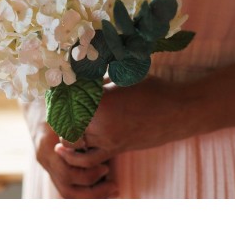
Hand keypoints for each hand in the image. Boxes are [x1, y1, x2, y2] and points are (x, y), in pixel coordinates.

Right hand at [22, 100, 118, 198]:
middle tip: (115, 185)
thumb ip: (77, 116)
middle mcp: (45, 159)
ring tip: (114, 189)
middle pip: (67, 188)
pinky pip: (67, 187)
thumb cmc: (55, 101)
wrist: (35, 105)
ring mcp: (47, 165)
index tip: (106, 167)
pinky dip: (86, 191)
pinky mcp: (52, 168)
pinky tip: (104, 188)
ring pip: (67, 191)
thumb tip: (93, 120)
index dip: (89, 174)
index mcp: (46, 145)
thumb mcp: (65, 105)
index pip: (67, 173)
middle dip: (93, 191)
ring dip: (91, 195)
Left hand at [55, 76, 194, 169]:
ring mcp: (108, 141)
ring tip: (62, 123)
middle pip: (66, 122)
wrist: (178, 111)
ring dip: (65, 133)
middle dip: (60, 113)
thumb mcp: (121, 78)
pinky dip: (76, 154)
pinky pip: (88, 158)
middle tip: (58, 102)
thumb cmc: (151, 89)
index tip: (56, 85)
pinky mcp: (115, 150)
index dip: (58, 93)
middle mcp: (101, 125)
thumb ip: (97, 80)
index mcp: (100, 102)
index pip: (68, 100)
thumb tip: (78, 75)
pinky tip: (70, 146)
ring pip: (73, 142)